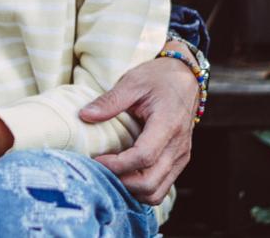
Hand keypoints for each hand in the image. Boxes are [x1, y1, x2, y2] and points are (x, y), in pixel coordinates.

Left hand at [80, 55, 199, 203]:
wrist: (185, 79)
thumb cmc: (158, 78)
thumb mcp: (132, 82)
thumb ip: (110, 101)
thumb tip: (84, 116)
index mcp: (168, 125)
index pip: (143, 157)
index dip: (117, 164)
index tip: (96, 160)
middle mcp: (178, 147)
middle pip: (150, 183)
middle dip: (122, 183)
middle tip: (99, 171)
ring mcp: (181, 157)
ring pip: (156, 192)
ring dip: (131, 190)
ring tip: (110, 174)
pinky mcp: (178, 161)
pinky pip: (160, 186)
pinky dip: (140, 188)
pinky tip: (123, 174)